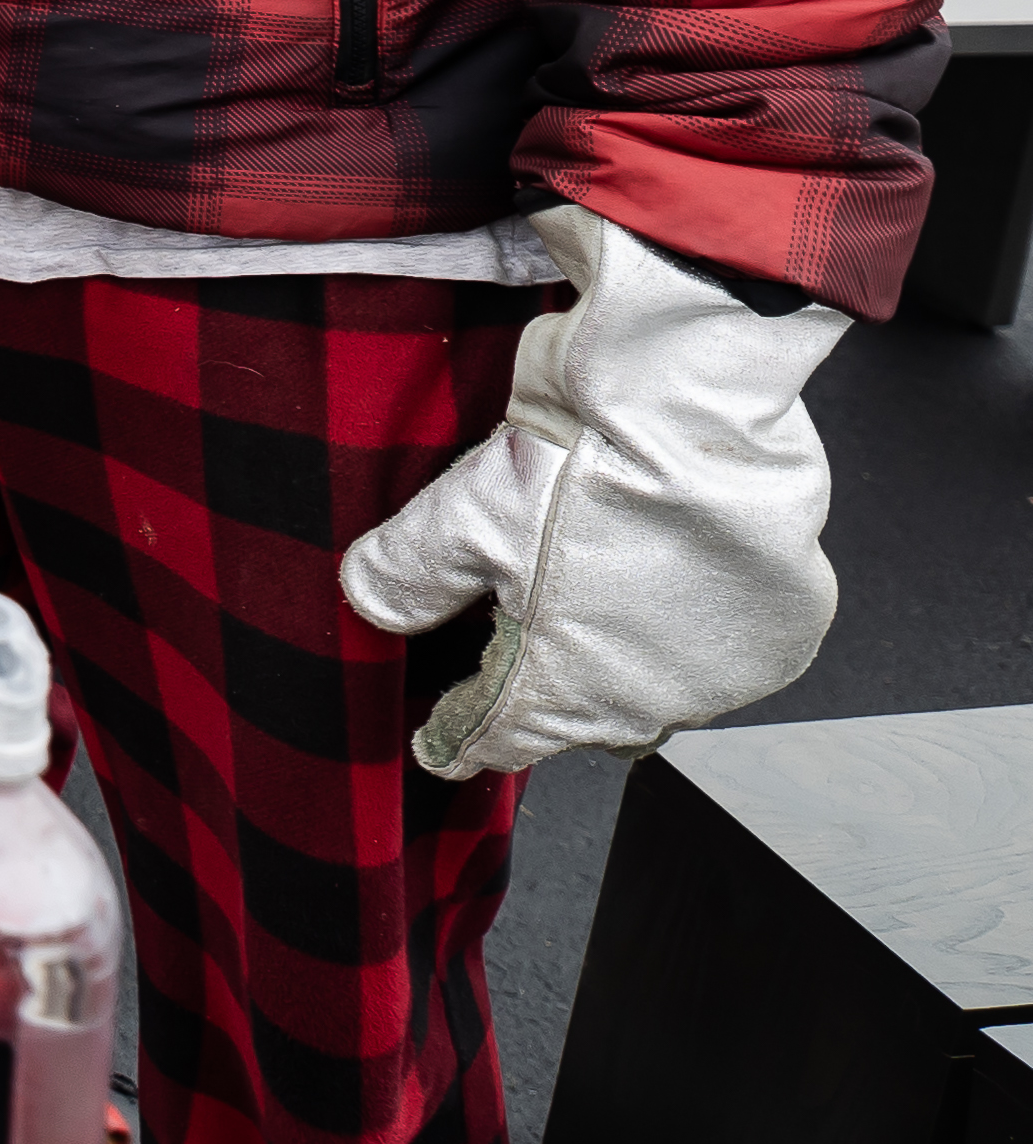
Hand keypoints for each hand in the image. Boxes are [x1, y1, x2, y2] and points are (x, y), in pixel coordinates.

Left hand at [339, 203, 851, 777]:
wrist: (695, 405)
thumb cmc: (577, 467)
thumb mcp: (461, 516)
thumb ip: (407, 576)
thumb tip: (368, 605)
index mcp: (563, 693)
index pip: (497, 738)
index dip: (460, 736)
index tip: (441, 744)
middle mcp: (648, 702)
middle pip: (581, 723)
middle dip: (544, 702)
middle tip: (510, 664)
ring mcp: (724, 673)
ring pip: (657, 694)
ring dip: (621, 666)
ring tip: (586, 625)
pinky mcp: (781, 633)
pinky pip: (726, 656)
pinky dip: (691, 634)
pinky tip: (664, 596)